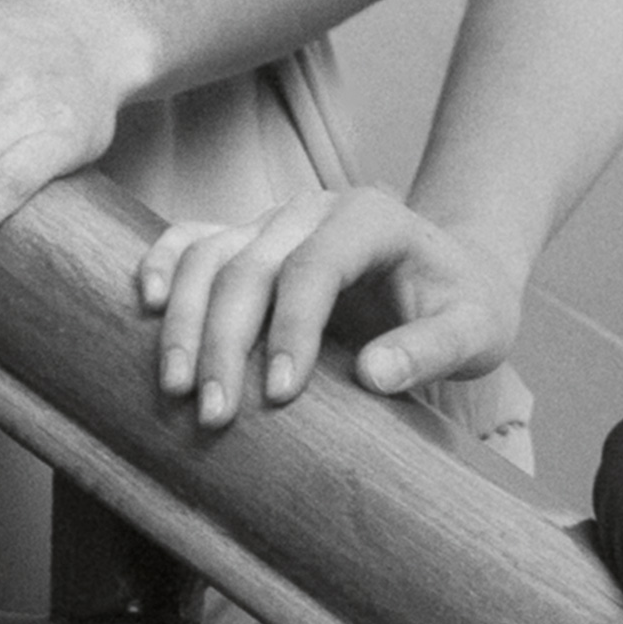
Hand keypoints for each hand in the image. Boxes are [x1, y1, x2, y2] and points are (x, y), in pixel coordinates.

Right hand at [138, 186, 522, 431]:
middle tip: (215, 413)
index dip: (292, 329)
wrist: (455, 274)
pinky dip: (165, 265)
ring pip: (211, 256)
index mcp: (370, 219)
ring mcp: (274, 220)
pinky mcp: (250, 239)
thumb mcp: (476, 332)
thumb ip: (432, 350)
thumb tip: (372, 375)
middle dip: (227, 341)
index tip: (280, 394)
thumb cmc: (466, 306)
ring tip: (176, 388)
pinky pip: (194, 241)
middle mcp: (313, 210)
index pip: (315, 268)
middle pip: (250, 265)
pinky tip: (146, 304)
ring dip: (186, 321)